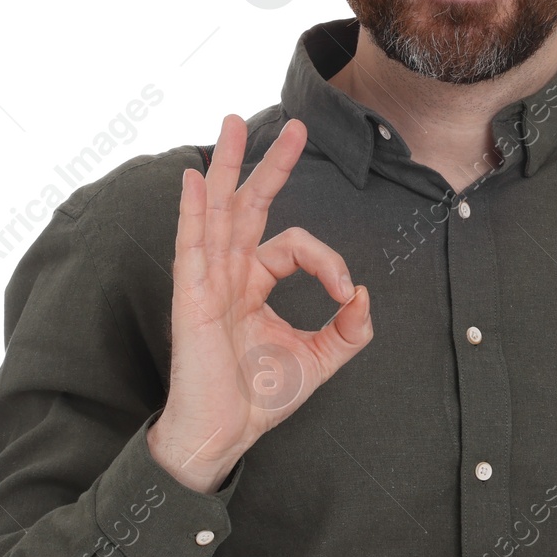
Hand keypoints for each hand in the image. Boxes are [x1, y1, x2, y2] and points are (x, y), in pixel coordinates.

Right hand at [146, 114, 372, 493]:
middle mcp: (230, 273)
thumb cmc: (258, 398)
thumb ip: (349, 329)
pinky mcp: (192, 299)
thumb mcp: (319, 360)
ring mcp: (208, 282)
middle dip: (270, 164)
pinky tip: (196, 180)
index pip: (293, 245)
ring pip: (219, 211)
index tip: (346, 296)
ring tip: (234, 123)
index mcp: (255, 283)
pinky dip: (193, 212)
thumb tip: (365, 296)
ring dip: (229, 166)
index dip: (328, 262)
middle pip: (250, 206)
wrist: (224, 433)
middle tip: (294, 127)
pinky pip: (191, 247)